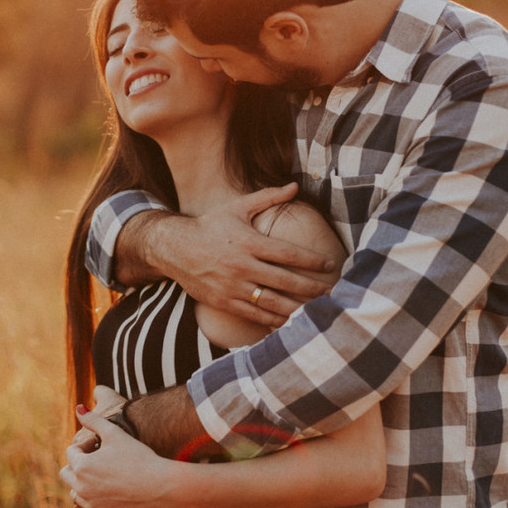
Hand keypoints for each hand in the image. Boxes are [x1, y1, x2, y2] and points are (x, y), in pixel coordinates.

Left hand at [65, 387, 128, 507]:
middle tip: (98, 458)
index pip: (70, 452)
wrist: (158, 483)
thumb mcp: (114, 433)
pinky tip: (116, 489)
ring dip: (84, 483)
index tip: (101, 444)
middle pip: (66, 474)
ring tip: (104, 473)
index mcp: (81, 467)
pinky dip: (99, 499)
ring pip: (76, 493)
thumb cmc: (137, 455)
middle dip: (78, 464)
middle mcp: (82, 489)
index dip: (85, 445)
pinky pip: (93, 507)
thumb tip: (78, 408)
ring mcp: (92, 505)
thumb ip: (93, 420)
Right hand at [149, 184, 333, 326]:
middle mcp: (242, 266)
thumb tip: (294, 185)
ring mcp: (232, 287)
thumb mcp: (238, 207)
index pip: (288, 253)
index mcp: (249, 242)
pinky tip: (290, 323)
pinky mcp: (224, 302)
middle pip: (285, 281)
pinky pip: (254, 315)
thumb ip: (268, 197)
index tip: (329, 264)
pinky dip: (274, 321)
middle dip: (311, 288)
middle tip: (332, 292)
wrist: (174, 248)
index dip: (311, 260)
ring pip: (272, 302)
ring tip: (317, 310)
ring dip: (297, 308)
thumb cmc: (211, 225)